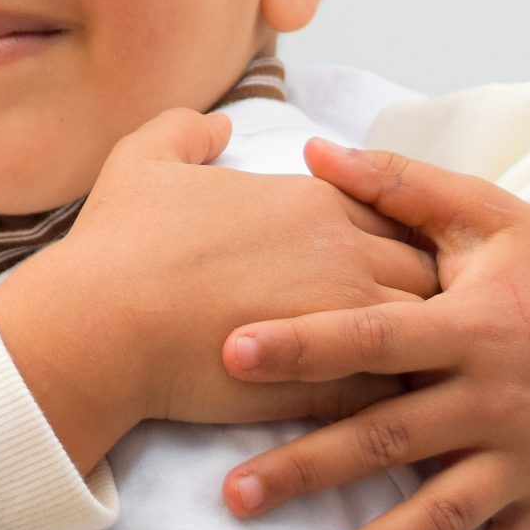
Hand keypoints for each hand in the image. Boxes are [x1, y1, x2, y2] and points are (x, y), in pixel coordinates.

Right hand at [0, 111, 440, 474]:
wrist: (99, 325)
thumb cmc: (120, 243)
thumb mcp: (144, 159)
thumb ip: (187, 130)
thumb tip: (219, 124)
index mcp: (312, 201)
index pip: (396, 210)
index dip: (394, 233)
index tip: (379, 255)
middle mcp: (344, 254)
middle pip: (429, 268)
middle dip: (426, 288)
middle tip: (413, 312)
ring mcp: (345, 321)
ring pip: (430, 330)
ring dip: (422, 343)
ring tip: (406, 361)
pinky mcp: (334, 384)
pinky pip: (396, 389)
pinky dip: (396, 394)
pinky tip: (381, 405)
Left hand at [218, 141, 529, 529]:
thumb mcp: (481, 212)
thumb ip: (397, 185)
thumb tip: (314, 149)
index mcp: (468, 323)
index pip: (373, 335)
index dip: (304, 343)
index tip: (232, 351)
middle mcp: (495, 396)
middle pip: (390, 436)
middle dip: (310, 467)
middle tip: (235, 491)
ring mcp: (524, 456)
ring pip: (441, 512)